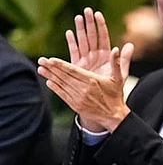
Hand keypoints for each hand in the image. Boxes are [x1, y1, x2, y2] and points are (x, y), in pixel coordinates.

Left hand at [37, 8, 133, 131]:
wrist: (113, 115)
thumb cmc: (115, 95)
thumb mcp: (119, 78)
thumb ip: (116, 63)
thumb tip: (115, 49)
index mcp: (93, 80)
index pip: (73, 71)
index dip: (61, 65)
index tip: (51, 59)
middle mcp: (84, 89)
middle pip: (64, 77)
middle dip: (51, 68)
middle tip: (41, 60)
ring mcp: (78, 98)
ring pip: (61, 85)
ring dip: (50, 76)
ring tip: (41, 69)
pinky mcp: (75, 105)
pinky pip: (63, 94)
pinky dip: (55, 88)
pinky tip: (48, 81)